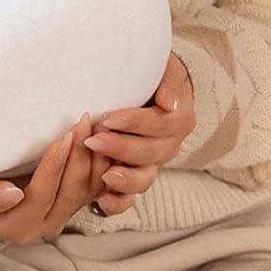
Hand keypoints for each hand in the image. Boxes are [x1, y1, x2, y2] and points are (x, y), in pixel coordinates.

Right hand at [0, 113, 111, 243]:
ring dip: (95, 158)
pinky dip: (100, 163)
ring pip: (87, 190)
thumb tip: (12, 194)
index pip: (42, 196)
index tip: (62, 138)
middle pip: (70, 193)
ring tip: (96, 126)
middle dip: (80, 157)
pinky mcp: (70, 204)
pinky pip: (93, 187)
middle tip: (83, 122)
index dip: (54, 167)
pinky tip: (102, 139)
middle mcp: (44, 226)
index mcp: (18, 227)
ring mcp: (60, 216)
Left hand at [83, 52, 196, 214]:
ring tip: (105, 176)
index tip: (110, 118)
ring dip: (125, 180)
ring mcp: (148, 166)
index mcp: (177, 119)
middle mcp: (166, 146)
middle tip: (93, 141)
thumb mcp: (162, 67)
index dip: (136, 123)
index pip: (161, 124)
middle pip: (150, 153)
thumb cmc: (147, 75)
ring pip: (143, 179)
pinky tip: (101, 203)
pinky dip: (118, 203)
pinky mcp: (129, 180)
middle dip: (121, 148)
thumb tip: (170, 103)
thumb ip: (169, 81)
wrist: (138, 88)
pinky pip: (128, 199)